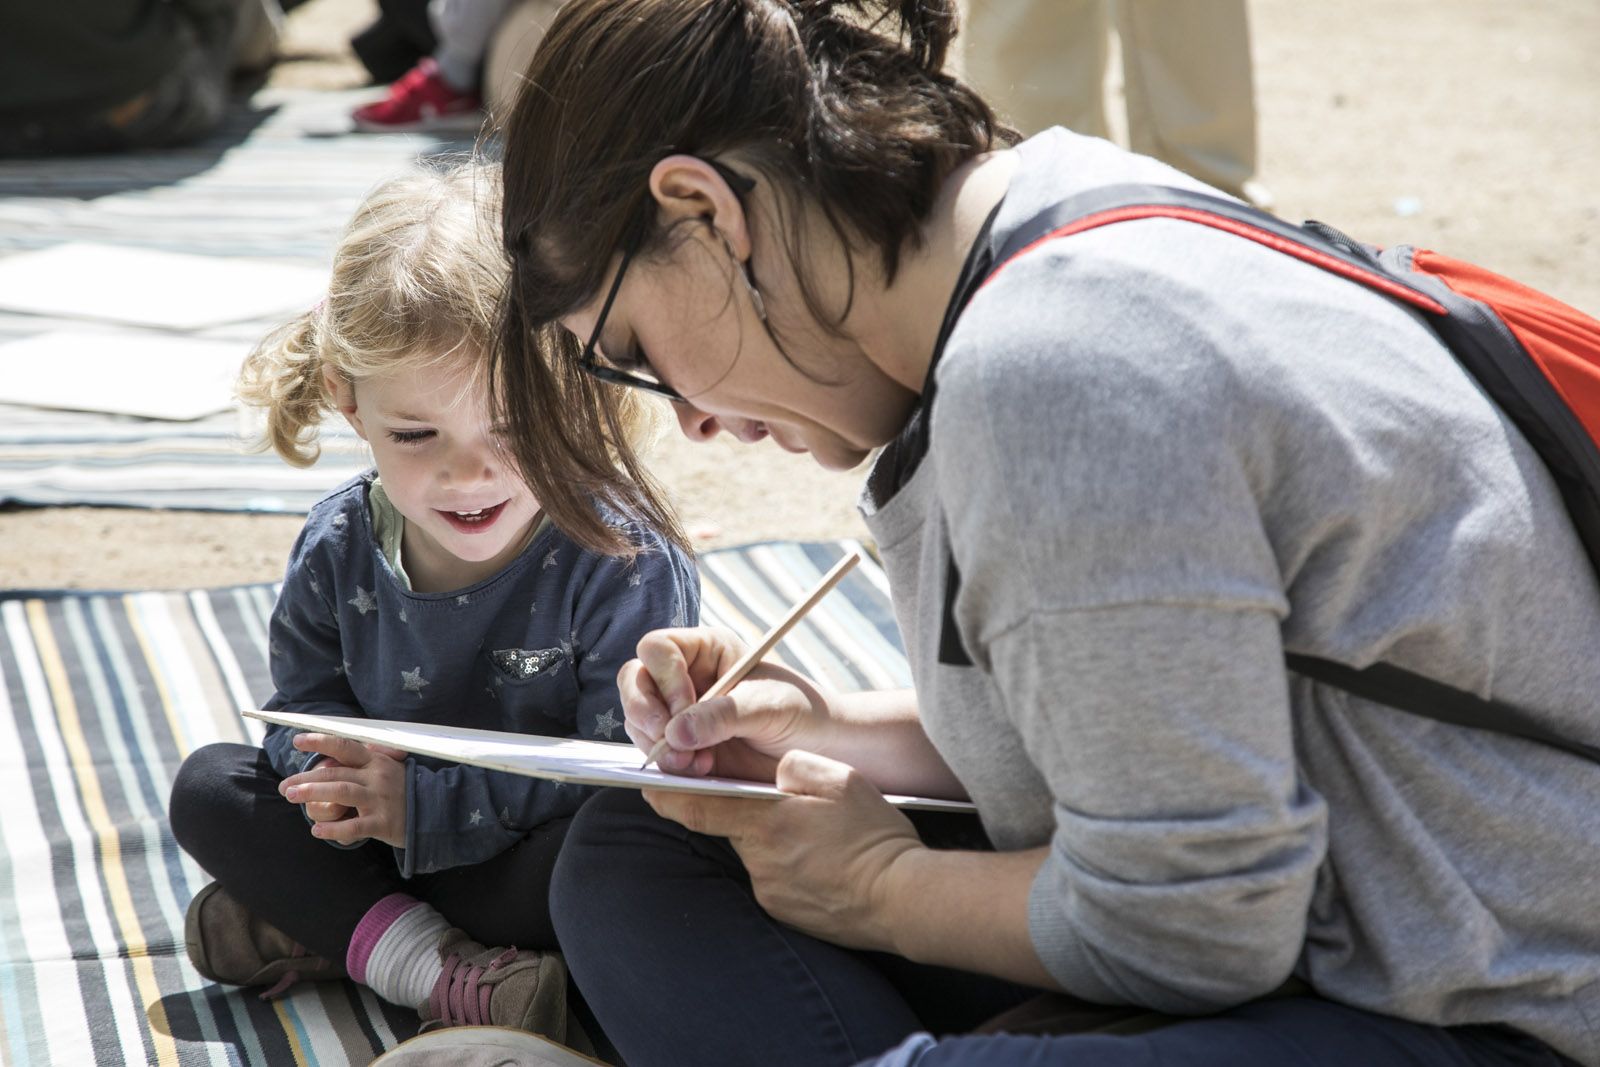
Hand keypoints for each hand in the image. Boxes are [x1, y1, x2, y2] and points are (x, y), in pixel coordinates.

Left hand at [279, 733, 409, 847]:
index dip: (320, 742)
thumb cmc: (405, 789)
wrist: (435, 811)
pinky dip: (334, 828)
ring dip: (314, 795)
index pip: (344, 747)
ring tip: (292, 797)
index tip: (296, 741)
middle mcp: (376, 777)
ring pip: (342, 793)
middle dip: (306, 779)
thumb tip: (343, 745)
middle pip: (335, 774)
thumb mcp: (390, 766)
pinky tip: (316, 831)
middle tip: (285, 787)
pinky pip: (354, 826)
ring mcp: (380, 800)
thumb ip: (367, 757)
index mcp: (375, 761)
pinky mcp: (383, 823)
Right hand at [620, 627, 837, 780]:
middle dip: (645, 713)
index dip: (664, 678)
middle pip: (634, 680)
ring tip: (696, 762)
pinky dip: (666, 764)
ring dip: (656, 745)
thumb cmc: (803, 713)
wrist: (820, 752)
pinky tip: (699, 770)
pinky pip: (652, 751)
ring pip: (638, 719)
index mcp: (707, 649)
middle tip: (667, 742)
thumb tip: (675, 733)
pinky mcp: (682, 745)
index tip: (685, 709)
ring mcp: (680, 712)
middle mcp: (686, 676)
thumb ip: (723, 715)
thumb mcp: (768, 707)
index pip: (658, 649)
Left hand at [643, 750, 921, 950]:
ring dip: (777, 841)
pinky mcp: (786, 913)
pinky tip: (826, 864)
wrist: (904, 899)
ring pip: (759, 854)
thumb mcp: (839, 779)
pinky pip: (777, 880)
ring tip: (822, 839)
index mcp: (766, 822)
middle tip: (791, 808)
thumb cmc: (874, 837)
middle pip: (734, 828)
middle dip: (750, 814)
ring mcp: (771, 892)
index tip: (648, 783)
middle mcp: (759, 860)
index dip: (667, 794)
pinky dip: (792, 867)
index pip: (696, 807)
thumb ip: (794, 767)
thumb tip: (772, 771)